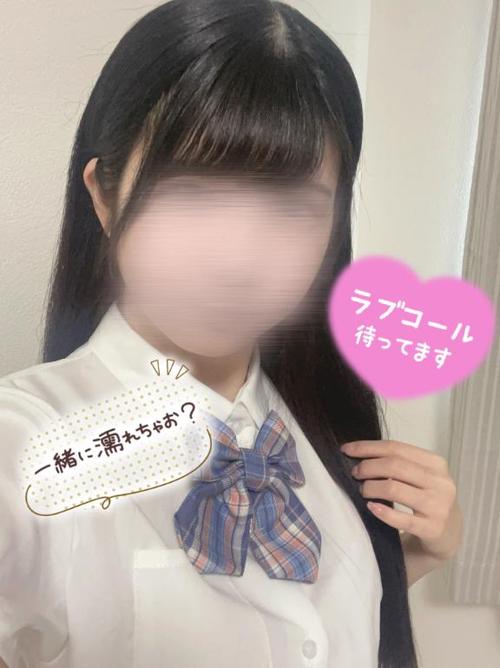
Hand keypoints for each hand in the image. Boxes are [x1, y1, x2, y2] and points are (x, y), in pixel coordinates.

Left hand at [339, 439, 462, 561]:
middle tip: (354, 473)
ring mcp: (439, 506)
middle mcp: (441, 482)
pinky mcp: (433, 529)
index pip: (396, 448)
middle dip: (368, 467)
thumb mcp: (419, 476)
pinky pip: (402, 519)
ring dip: (371, 487)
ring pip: (394, 488)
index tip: (346, 450)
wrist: (448, 534)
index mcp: (436, 463)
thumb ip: (398, 463)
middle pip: (394, 465)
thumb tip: (358, 452)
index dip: (368, 447)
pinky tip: (371, 507)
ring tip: (362, 490)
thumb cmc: (426, 498)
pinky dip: (382, 511)